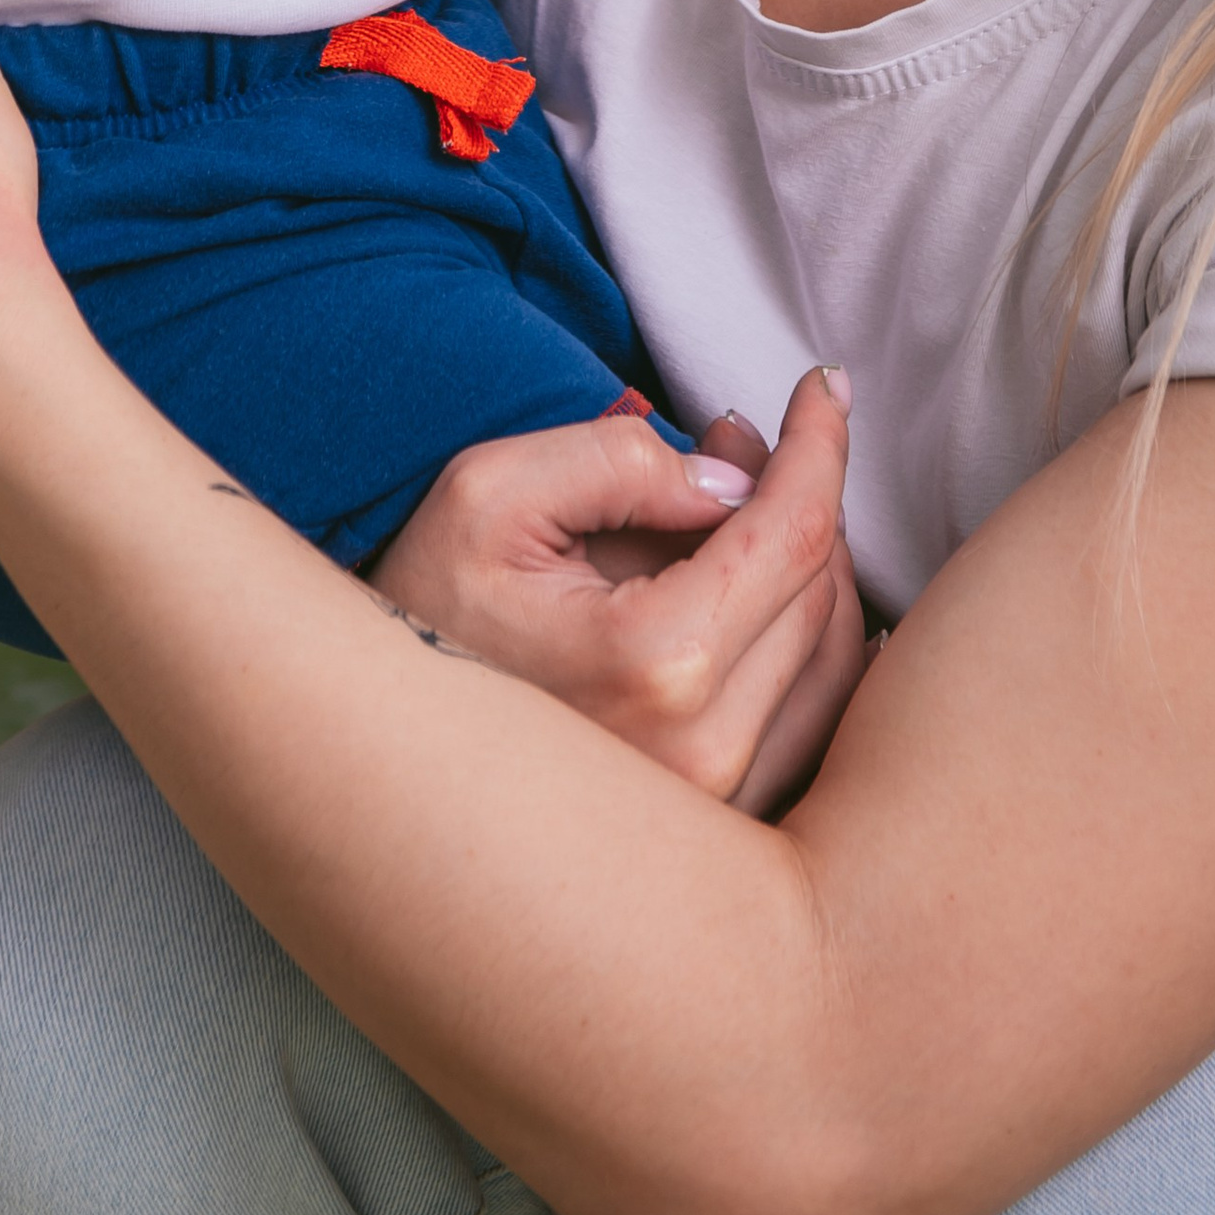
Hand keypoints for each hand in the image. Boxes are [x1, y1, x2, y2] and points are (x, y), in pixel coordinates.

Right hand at [370, 374, 870, 810]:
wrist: (379, 745)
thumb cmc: (426, 602)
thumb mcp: (493, 491)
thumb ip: (621, 461)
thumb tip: (735, 479)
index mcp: (659, 661)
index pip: (793, 534)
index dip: (820, 446)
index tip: (822, 387)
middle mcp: (708, 751)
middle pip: (818, 592)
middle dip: (801, 494)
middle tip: (741, 438)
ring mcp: (720, 804)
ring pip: (834, 661)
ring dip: (811, 565)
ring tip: (739, 501)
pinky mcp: (720, 827)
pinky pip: (815, 721)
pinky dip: (810, 639)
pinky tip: (766, 588)